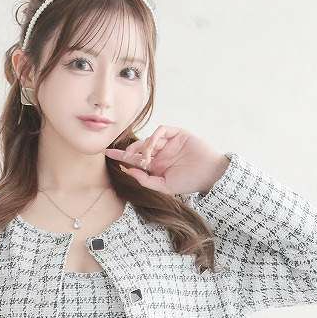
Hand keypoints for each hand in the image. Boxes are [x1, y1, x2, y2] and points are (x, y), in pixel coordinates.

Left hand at [105, 126, 229, 195]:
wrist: (209, 175)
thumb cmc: (189, 182)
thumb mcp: (164, 187)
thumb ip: (146, 180)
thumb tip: (127, 170)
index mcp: (156, 166)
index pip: (135, 159)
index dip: (121, 156)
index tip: (107, 154)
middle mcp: (161, 153)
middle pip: (139, 147)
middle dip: (129, 151)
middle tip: (125, 156)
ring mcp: (169, 142)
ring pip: (148, 139)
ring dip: (143, 147)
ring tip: (145, 158)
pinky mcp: (177, 134)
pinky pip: (161, 131)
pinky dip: (154, 137)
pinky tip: (153, 147)